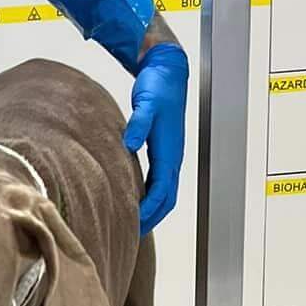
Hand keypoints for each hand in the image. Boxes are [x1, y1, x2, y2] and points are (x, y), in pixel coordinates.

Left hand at [123, 41, 188, 235]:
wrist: (167, 71)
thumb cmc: (157, 87)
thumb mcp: (145, 103)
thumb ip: (138, 124)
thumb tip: (131, 143)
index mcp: (170, 151)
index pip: (161, 191)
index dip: (148, 211)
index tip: (133, 225)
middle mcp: (173, 157)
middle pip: (167, 199)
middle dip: (153, 218)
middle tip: (134, 234)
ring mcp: (171, 155)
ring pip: (166, 192)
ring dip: (154, 210)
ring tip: (136, 224)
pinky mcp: (164, 150)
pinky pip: (160, 181)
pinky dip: (151, 196)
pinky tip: (137, 199)